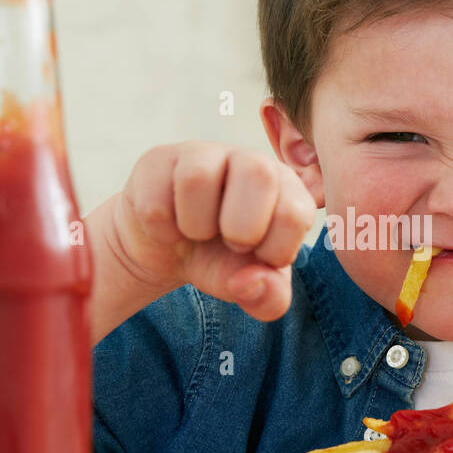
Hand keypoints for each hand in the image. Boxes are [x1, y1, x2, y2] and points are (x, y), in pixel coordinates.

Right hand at [109, 141, 316, 320]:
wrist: (166, 248)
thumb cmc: (221, 258)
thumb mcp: (253, 287)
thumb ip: (270, 297)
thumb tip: (252, 282)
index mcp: (287, 188)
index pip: (296, 212)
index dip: (275, 250)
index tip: (257, 256)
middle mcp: (249, 161)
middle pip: (259, 172)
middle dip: (241, 228)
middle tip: (229, 242)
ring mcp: (203, 154)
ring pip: (197, 178)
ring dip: (194, 227)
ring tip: (196, 232)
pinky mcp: (159, 159)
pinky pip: (155, 198)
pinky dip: (161, 229)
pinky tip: (168, 226)